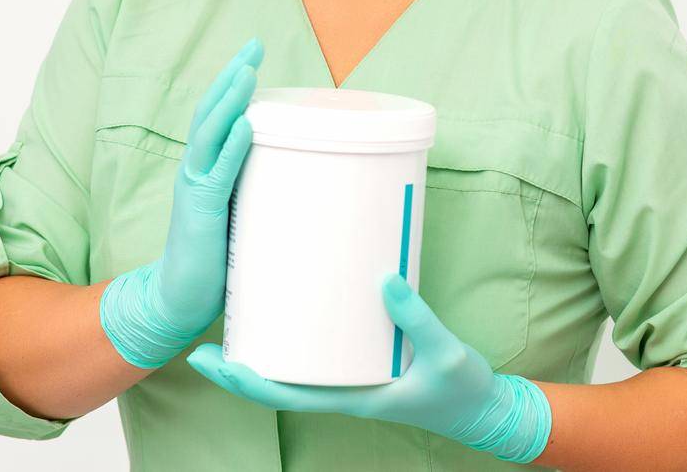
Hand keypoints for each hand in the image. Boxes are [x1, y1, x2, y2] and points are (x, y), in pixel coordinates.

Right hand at [98, 37, 261, 368]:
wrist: (178, 299)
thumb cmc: (213, 260)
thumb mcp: (238, 213)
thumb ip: (255, 188)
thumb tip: (295, 169)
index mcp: (204, 169)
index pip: (217, 116)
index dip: (232, 84)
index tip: (254, 56)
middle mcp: (194, 170)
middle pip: (210, 112)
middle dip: (232, 76)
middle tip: (254, 46)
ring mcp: (194, 188)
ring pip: (209, 133)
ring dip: (230, 100)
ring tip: (248, 72)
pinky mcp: (200, 211)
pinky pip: (218, 172)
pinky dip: (233, 145)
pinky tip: (246, 123)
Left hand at [187, 273, 551, 463]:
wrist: (483, 408)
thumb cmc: (461, 391)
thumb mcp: (444, 354)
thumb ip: (417, 318)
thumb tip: (384, 278)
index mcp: (350, 397)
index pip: (281, 394)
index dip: (241, 380)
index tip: (207, 359)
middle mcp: (342, 389)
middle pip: (275, 381)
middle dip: (237, 363)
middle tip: (203, 332)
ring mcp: (352, 377)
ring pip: (294, 367)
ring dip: (263, 347)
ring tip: (237, 312)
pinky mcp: (365, 361)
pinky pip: (321, 352)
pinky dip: (298, 334)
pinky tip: (291, 307)